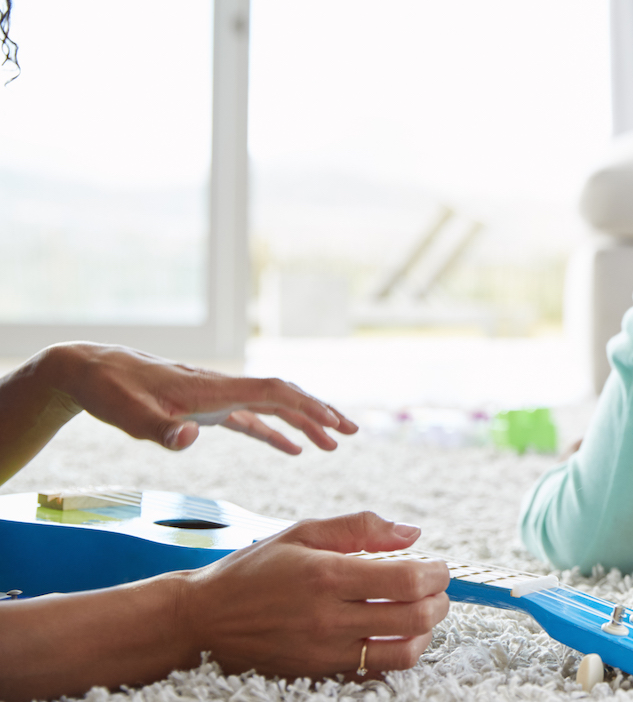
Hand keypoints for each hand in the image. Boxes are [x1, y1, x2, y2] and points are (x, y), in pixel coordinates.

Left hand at [50, 342, 356, 453]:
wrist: (92, 371)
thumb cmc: (111, 393)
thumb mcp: (130, 417)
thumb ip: (163, 430)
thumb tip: (194, 437)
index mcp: (214, 390)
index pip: (273, 394)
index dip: (307, 406)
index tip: (334, 423)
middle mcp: (224, 389)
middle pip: (285, 396)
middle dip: (320, 412)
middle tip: (352, 432)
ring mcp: (218, 398)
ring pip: (274, 406)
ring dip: (306, 421)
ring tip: (335, 442)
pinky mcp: (208, 408)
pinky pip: (254, 419)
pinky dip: (277, 432)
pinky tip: (293, 449)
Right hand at [178, 512, 451, 677]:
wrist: (205, 616)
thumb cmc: (256, 568)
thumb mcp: (304, 532)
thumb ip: (362, 528)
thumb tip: (412, 535)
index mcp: (327, 575)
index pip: (406, 581)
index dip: (436, 574)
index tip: (438, 566)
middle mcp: (328, 616)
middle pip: (415, 618)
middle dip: (440, 601)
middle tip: (437, 588)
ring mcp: (325, 649)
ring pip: (403, 651)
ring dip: (426, 632)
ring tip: (422, 611)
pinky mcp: (319, 670)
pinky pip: (375, 668)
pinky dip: (398, 652)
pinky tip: (395, 633)